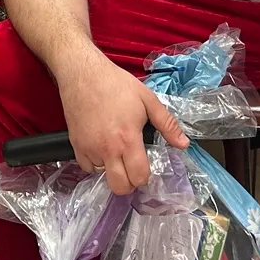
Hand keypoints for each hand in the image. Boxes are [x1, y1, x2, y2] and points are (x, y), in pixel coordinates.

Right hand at [54, 49, 188, 196]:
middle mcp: (107, 149)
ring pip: (102, 176)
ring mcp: (89, 148)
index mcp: (128, 138)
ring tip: (116, 153)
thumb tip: (184, 144)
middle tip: (132, 169)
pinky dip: (95, 163)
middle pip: (119, 187)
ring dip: (111, 170)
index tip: (146, 168)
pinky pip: (86, 167)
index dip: (145, 177)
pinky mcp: (75, 145)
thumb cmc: (116, 84)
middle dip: (129, 183)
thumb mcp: (147, 99)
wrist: (83, 73)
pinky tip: (101, 149)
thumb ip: (167, 124)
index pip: (139, 176)